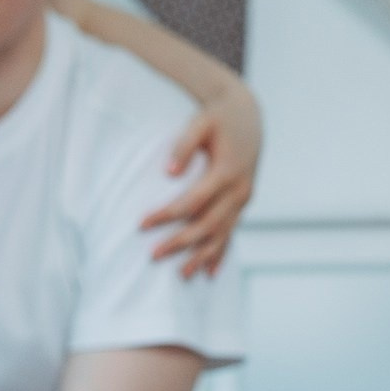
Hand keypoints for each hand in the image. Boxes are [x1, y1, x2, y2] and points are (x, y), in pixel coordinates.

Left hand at [142, 83, 261, 278]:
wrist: (247, 116)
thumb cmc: (218, 118)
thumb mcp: (200, 123)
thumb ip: (184, 145)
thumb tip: (169, 172)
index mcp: (228, 171)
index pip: (192, 201)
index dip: (167, 215)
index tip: (142, 224)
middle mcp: (239, 190)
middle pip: (207, 224)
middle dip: (181, 242)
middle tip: (153, 255)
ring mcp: (243, 200)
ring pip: (222, 234)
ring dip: (201, 256)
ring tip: (181, 274)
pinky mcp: (242, 203)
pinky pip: (231, 233)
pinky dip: (221, 253)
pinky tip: (209, 273)